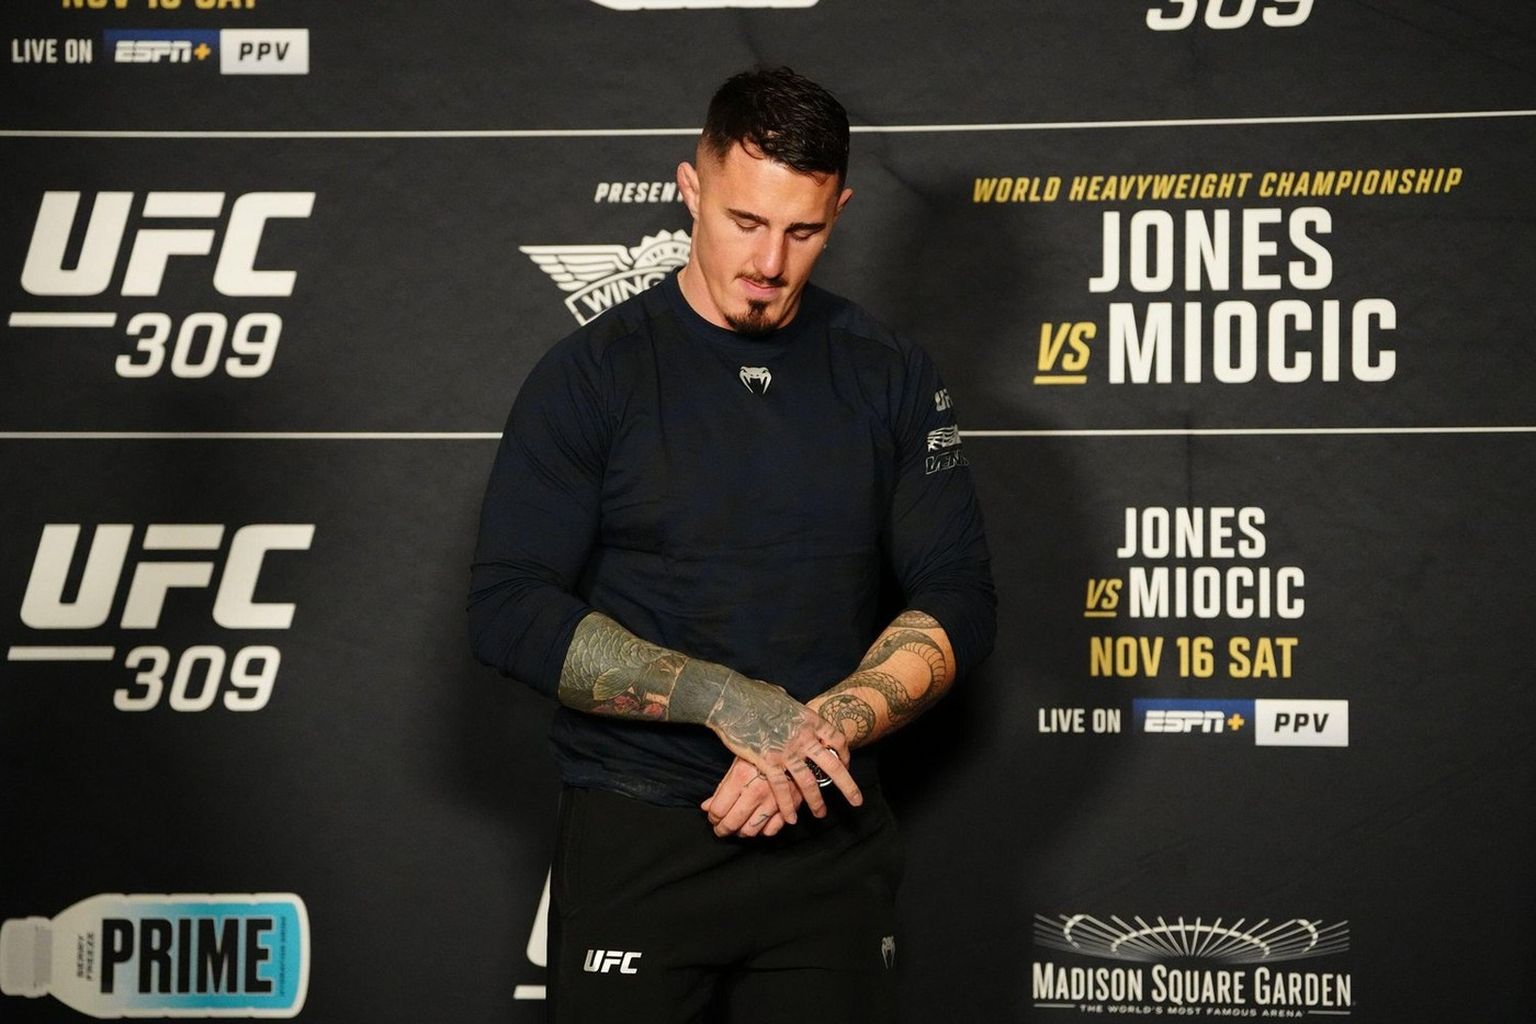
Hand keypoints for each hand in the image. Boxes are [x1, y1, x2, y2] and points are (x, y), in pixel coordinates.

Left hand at [701, 757, 798, 837]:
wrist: (797, 743)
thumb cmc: (764, 750)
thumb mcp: (739, 761)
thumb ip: (722, 787)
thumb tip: (706, 807)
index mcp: (741, 777)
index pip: (718, 809)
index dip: (712, 817)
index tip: (713, 817)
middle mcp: (757, 791)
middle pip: (733, 823)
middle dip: (722, 829)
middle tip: (720, 828)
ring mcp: (774, 800)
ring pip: (751, 830)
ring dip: (741, 832)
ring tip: (739, 826)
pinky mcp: (791, 806)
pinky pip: (772, 830)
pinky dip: (763, 831)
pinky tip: (758, 823)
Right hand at [705, 677, 859, 825]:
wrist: (733, 698)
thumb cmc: (754, 694)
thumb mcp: (781, 696)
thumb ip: (790, 706)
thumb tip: (787, 702)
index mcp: (809, 720)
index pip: (836, 740)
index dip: (844, 754)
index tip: (845, 764)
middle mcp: (803, 737)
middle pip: (833, 765)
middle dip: (847, 786)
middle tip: (856, 801)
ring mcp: (787, 751)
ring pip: (809, 781)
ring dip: (816, 801)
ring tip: (821, 814)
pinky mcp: (768, 761)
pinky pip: (781, 788)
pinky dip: (787, 805)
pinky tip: (791, 818)